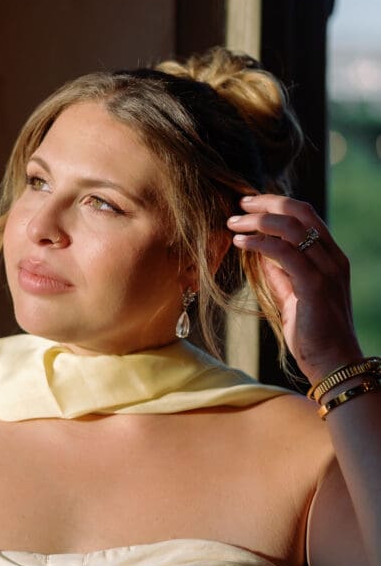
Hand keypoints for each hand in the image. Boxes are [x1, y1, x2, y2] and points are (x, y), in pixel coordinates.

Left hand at [226, 193, 362, 382]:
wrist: (333, 363)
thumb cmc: (312, 333)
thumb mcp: (292, 296)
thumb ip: (280, 273)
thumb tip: (259, 252)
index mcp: (331, 257)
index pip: (307, 215)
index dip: (278, 203)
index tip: (250, 204)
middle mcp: (332, 258)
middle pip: (301, 213)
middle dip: (268, 203)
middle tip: (240, 204)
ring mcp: (326, 270)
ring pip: (292, 228)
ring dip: (258, 222)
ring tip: (233, 224)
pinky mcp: (315, 285)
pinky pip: (285, 253)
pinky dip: (260, 243)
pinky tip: (240, 243)